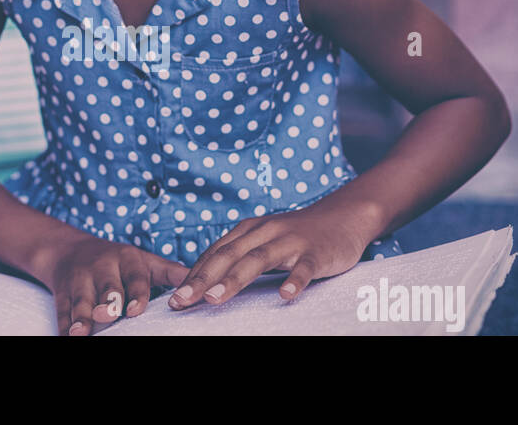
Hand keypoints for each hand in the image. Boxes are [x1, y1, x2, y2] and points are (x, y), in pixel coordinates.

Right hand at [42, 235, 189, 335]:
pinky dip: (63, 325)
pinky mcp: (61, 293)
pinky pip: (62, 310)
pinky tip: (67, 336)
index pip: (135, 276)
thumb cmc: (119, 262)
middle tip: (111, 314)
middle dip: (108, 300)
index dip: (136, 292)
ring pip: (81, 300)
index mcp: (128, 259)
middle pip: (106, 286)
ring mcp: (80, 280)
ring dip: (82, 316)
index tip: (137, 309)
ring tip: (82, 332)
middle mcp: (102, 267)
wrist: (70, 250)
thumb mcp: (146, 261)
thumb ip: (172, 273)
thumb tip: (204, 283)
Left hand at [168, 204, 376, 309]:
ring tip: (214, 299)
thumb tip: (205, 283)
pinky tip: (285, 295)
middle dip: (201, 279)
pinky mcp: (316, 252)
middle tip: (181, 301)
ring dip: (234, 279)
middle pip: (228, 256)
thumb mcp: (263, 241)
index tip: (173, 298)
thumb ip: (238, 257)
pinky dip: (294, 280)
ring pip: (258, 259)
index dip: (192, 275)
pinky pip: (304, 267)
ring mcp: (290, 241)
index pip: (214, 254)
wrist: (344, 216)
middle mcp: (265, 232)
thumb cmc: (297, 235)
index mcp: (248, 230)